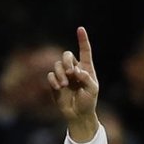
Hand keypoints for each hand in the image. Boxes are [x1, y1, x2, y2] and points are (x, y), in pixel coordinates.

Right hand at [48, 27, 100, 141]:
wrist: (79, 115)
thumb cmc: (89, 102)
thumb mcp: (93, 90)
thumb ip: (87, 79)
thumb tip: (76, 71)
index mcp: (86, 68)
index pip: (85, 51)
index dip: (82, 40)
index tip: (80, 29)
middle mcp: (74, 69)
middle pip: (67, 54)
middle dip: (67, 61)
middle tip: (70, 73)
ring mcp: (64, 76)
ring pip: (57, 64)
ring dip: (60, 73)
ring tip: (65, 85)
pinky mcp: (55, 83)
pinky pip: (50, 75)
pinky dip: (53, 80)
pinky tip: (58, 87)